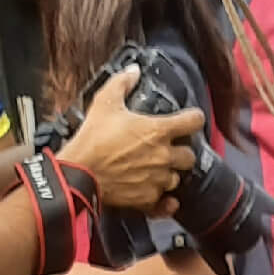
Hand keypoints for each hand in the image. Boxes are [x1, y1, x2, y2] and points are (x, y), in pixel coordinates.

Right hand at [60, 67, 198, 212]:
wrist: (79, 173)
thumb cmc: (92, 139)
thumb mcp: (104, 103)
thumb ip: (121, 84)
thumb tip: (133, 71)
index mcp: (158, 131)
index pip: (194, 121)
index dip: (194, 118)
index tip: (190, 119)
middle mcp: (164, 156)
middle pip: (190, 155)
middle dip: (182, 151)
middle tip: (168, 148)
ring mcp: (158, 180)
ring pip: (177, 178)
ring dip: (169, 174)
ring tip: (155, 169)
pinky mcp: (148, 199)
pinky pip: (167, 203)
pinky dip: (166, 201)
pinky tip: (161, 196)